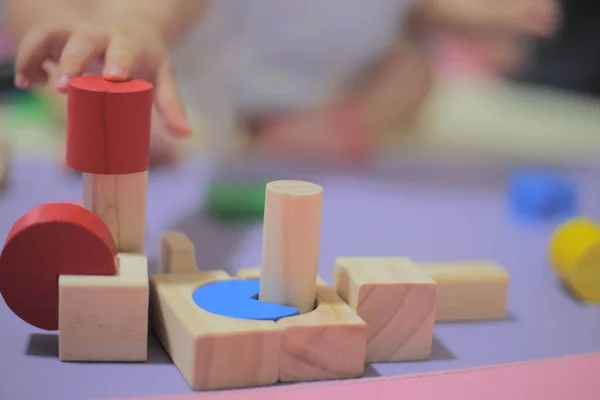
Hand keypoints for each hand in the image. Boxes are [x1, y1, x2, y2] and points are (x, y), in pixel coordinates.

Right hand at [14, 14, 190, 136]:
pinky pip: (38, 40)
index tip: (114, 77)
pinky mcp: (59, 35)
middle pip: (83, 40)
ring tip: (29, 82)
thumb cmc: (148, 59)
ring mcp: (76, 32)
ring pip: (50, 33)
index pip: (125, 50)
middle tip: (62, 86)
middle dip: (71, 61)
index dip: (118, 62)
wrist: (133, 27)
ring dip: (35, 54)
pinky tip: (29, 81)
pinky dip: (28, 58)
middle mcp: (101, 34)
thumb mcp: (164, 77)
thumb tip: (186, 134)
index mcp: (129, 44)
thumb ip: (171, 105)